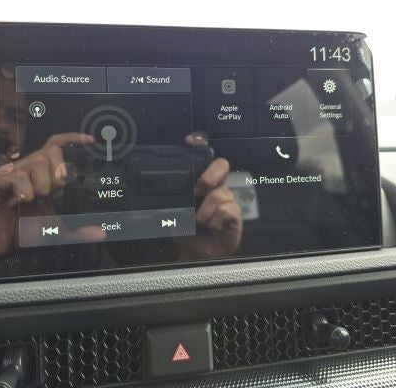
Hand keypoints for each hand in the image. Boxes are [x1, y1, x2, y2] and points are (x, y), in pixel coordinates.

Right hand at [0, 133, 102, 276]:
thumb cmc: (19, 231)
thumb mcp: (55, 233)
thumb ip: (77, 232)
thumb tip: (101, 233)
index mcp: (41, 175)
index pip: (57, 146)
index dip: (73, 139)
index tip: (90, 141)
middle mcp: (28, 170)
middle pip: (51, 152)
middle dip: (57, 174)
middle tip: (51, 194)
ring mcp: (12, 174)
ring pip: (37, 162)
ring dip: (41, 185)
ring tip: (32, 201)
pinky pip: (17, 176)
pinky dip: (24, 190)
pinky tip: (20, 202)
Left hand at [177, 133, 242, 257]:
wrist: (193, 254)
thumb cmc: (185, 232)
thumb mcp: (173, 211)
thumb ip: (171, 197)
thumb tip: (161, 190)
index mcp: (201, 183)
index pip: (205, 157)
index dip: (200, 144)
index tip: (190, 141)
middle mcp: (216, 189)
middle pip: (221, 165)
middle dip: (209, 176)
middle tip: (197, 190)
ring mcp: (227, 202)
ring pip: (221, 193)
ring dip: (206, 210)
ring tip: (200, 221)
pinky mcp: (235, 217)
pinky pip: (228, 209)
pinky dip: (216, 219)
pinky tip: (212, 226)